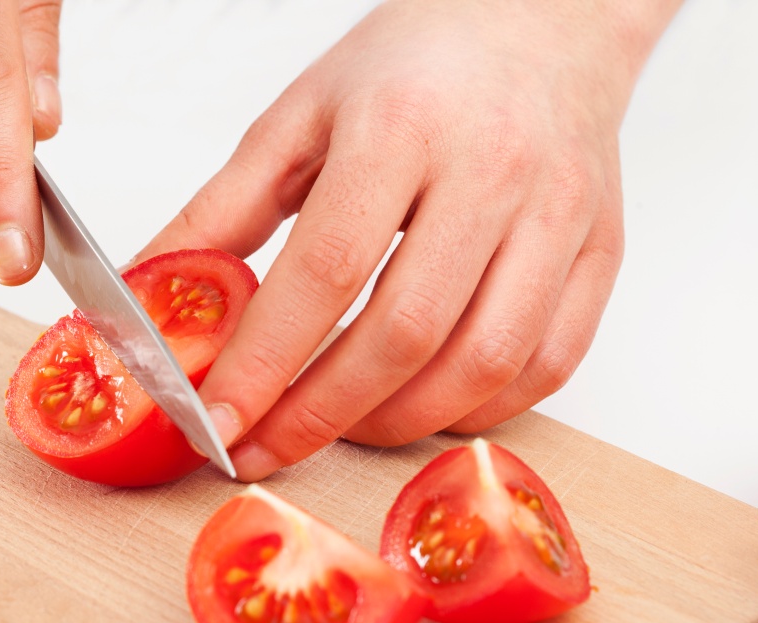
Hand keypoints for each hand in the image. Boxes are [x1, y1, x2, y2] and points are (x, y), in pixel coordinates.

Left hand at [140, 0, 681, 480]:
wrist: (540, 23)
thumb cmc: (417, 66)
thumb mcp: (302, 116)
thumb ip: (224, 209)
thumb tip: (155, 294)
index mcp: (403, 124)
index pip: (326, 270)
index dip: (267, 362)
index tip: (222, 422)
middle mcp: (493, 170)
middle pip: (407, 332)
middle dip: (324, 413)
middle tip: (270, 446)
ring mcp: (560, 215)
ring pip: (485, 362)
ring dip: (401, 421)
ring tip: (344, 426)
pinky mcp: (601, 250)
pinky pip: (549, 363)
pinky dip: (480, 408)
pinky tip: (426, 404)